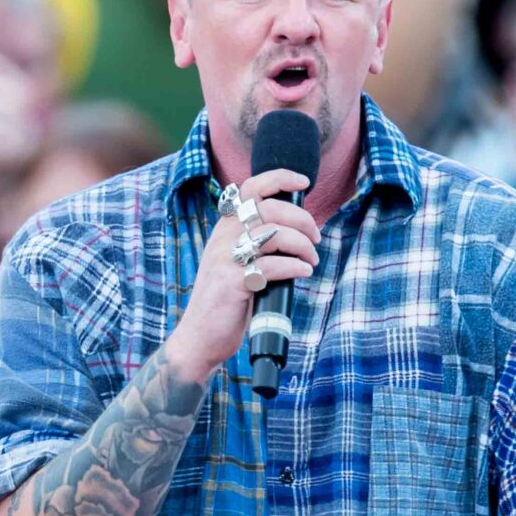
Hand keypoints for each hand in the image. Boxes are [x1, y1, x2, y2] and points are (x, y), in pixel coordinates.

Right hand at [162, 168, 316, 384]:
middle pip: (271, 208)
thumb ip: (255, 244)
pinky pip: (272, 265)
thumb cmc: (225, 301)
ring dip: (303, 244)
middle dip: (302, 219)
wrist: (200, 336)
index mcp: (225, 229)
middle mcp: (223, 238)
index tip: (303, 183)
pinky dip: (295, 266)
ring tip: (311, 259)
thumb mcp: (235, 263)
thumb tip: (296, 232)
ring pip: (275, 234)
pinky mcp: (233, 282)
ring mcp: (226, 259)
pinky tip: (303, 272)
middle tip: (315, 238)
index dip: (279, 179)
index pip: (250, 188)